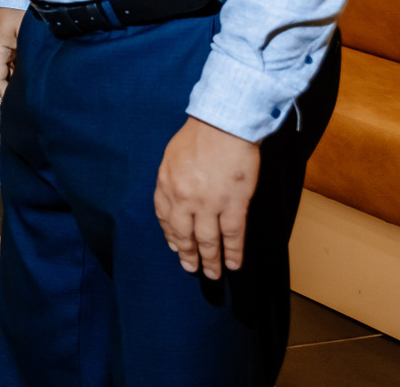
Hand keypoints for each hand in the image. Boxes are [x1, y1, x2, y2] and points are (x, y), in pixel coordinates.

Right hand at [0, 6, 23, 97]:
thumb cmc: (21, 10)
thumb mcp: (27, 36)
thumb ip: (28, 57)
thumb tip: (34, 77)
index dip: (5, 93)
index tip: (15, 106)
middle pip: (0, 73)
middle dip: (12, 87)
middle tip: (26, 102)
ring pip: (4, 66)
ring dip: (15, 76)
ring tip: (29, 90)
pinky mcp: (3, 38)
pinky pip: (7, 57)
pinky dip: (16, 66)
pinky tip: (29, 72)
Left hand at [155, 117, 259, 278]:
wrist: (224, 124)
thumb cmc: (199, 135)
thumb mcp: (172, 156)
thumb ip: (171, 179)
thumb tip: (175, 199)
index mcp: (167, 184)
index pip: (165, 217)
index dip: (171, 234)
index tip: (175, 245)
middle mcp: (184, 199)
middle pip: (184, 234)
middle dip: (187, 254)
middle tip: (190, 267)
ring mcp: (209, 204)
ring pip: (208, 241)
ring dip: (210, 260)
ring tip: (212, 274)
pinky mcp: (234, 204)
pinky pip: (233, 235)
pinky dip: (233, 252)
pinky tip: (234, 264)